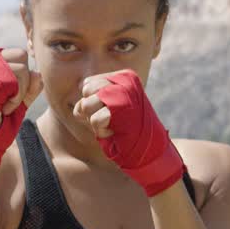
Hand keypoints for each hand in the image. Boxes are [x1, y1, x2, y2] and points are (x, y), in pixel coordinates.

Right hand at [0, 47, 42, 197]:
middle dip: (23, 83)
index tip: (10, 95)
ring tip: (4, 105)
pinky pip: (16, 82)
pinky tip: (1, 108)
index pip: (19, 55)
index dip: (23, 77)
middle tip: (8, 101)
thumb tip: (37, 74)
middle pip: (22, 56)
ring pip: (22, 69)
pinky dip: (15, 100)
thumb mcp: (19, 99)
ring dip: (19, 93)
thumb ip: (30, 86)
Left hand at [72, 69, 184, 197]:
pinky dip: (101, 132)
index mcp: (125, 76)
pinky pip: (94, 120)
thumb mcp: (106, 109)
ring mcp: (125, 93)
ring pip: (87, 104)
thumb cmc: (125, 132)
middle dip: (91, 111)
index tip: (110, 112)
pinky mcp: (122, 110)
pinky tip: (116, 133)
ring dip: (95, 122)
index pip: (88, 83)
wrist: (149, 151)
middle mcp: (126, 81)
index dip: (91, 102)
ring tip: (113, 126)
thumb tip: (79, 106)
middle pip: (86, 91)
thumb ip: (90, 99)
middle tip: (111, 120)